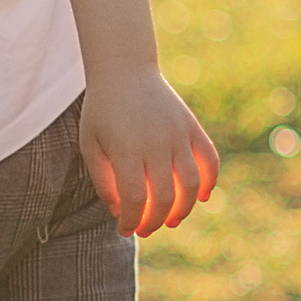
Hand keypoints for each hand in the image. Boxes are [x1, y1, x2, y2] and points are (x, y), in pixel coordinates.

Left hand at [79, 68, 218, 236]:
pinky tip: (201, 198)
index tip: (125, 229)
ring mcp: (177, 134)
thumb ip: (103, 181)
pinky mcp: (191, 127)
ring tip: (172, 220)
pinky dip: (209, 182)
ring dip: (184, 209)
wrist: (124, 71)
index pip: (134, 199)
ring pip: (190, 184)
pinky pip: (209, 159)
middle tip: (146, 230)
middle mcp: (155, 142)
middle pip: (164, 197)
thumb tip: (121, 212)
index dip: (131, 220)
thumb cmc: (102, 112)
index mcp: (126, 148)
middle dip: (155, 221)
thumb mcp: (90, 145)